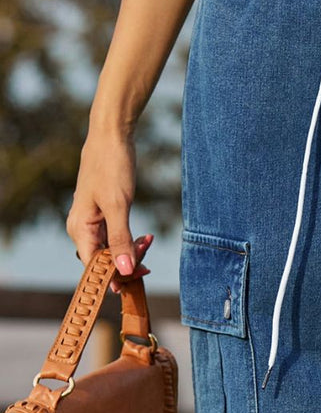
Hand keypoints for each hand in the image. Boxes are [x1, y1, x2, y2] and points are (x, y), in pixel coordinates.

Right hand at [66, 128, 152, 293]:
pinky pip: (116, 238)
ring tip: (149, 241)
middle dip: (128, 262)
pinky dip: (132, 241)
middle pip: (104, 261)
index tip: (139, 276)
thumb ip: (121, 239)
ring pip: (112, 250)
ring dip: (132, 251)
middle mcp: (82, 229)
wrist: (112, 136)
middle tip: (149, 257)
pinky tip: (146, 238)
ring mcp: (92, 223)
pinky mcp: (104, 216)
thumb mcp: (118, 205)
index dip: (115, 276)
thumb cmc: (111, 166)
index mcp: (79, 229)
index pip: (94, 267)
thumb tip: (124, 270)